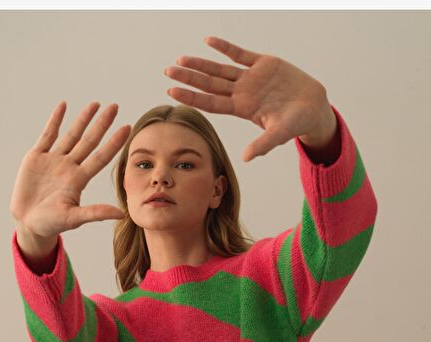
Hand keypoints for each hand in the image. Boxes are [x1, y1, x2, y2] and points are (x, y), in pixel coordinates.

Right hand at [9, 101, 130, 238]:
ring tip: (96, 104)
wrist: (28, 223)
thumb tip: (121, 214)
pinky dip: (55, 120)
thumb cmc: (51, 224)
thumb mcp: (73, 219)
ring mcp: (54, 160)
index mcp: (79, 180)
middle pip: (89, 141)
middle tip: (115, 107)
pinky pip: (48, 135)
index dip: (114, 143)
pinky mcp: (37, 157)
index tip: (128, 128)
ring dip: (83, 119)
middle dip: (102, 124)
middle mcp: (69, 167)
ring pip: (71, 135)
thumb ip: (95, 213)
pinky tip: (64, 106)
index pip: (101, 157)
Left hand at [164, 36, 332, 161]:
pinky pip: (240, 54)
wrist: (314, 107)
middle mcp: (243, 93)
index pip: (211, 102)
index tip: (172, 92)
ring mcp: (251, 78)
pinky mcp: (264, 64)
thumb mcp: (279, 135)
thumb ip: (262, 144)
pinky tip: (208, 41)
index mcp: (243, 109)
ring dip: (201, 64)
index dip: (192, 96)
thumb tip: (246, 158)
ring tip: (180, 59)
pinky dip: (225, 47)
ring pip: (220, 69)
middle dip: (189, 78)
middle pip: (210, 84)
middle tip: (168, 71)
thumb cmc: (295, 123)